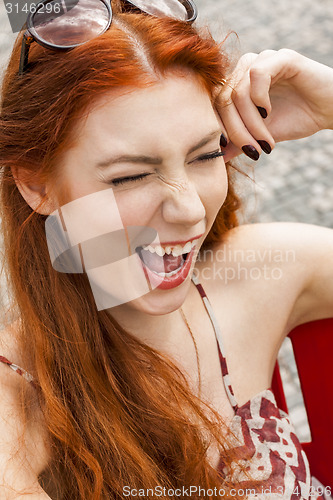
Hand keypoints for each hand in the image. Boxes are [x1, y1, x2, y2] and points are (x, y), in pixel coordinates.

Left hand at [216, 49, 332, 161]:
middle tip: (252, 151)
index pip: (214, 104)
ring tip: (265, 141)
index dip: (217, 128)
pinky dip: (259, 99)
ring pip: (238, 92)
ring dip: (250, 123)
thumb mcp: (261, 136)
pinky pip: (257, 75)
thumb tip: (216, 158)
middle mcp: (246, 68)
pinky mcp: (281, 57)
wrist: (331, 110)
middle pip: (223, 99)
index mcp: (237, 83)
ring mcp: (263, 60)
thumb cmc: (297, 119)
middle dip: (235, 131)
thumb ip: (238, 143)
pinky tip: (269, 113)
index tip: (226, 150)